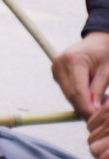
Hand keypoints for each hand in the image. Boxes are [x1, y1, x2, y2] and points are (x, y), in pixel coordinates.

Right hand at [52, 31, 108, 158]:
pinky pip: (66, 90)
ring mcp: (55, 67)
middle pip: (70, 94)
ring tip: (97, 102)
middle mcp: (60, 63)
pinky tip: (89, 94)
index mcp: (74, 60)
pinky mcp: (55, 71)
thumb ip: (99, 90)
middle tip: (98, 114)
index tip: (95, 117)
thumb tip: (93, 110)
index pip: (77, 91)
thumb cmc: (106, 53)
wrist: (98, 41)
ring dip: (81, 102)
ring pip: (67, 94)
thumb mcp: (108, 71)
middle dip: (84, 107)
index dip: (86, 107)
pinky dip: (77, 96)